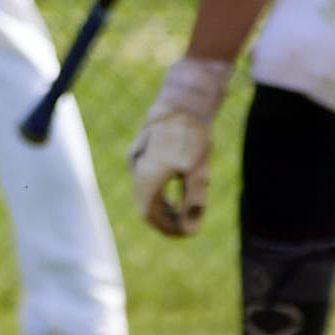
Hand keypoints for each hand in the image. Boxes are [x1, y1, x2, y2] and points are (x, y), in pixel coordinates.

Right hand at [129, 56, 232, 237]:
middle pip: (145, 204)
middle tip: (183, 227)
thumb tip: (189, 230)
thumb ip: (193, 201)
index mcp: (147, 178)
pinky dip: (157, 191)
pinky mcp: (140, 151)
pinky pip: (145, 179)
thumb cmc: (192, 136)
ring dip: (161, 206)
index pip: (150, 214)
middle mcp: (136, 170)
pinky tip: (173, 193)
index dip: (165, 228)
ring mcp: (136, 159)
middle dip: (164, 219)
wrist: (182, 100)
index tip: (182, 234)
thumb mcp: (198, 172)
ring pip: (144, 192)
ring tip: (180, 213)